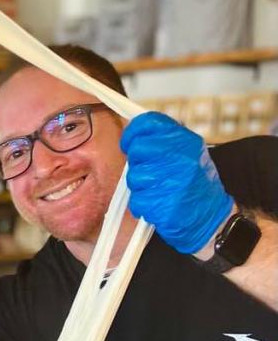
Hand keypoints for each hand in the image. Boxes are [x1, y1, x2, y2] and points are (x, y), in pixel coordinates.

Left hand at [120, 112, 233, 253]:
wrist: (212, 217)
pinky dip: (143, 206)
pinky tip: (158, 206)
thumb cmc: (194, 184)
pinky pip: (137, 201)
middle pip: (137, 149)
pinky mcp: (164, 205)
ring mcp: (174, 182)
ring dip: (140, 187)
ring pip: (134, 177)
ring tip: (158, 191)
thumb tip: (133, 136)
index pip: (148, 122)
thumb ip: (163, 142)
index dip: (132, 133)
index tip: (129, 144)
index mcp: (186, 141)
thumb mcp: (187, 154)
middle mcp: (181, 158)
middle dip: (137, 163)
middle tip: (149, 173)